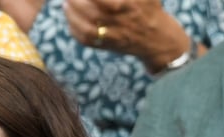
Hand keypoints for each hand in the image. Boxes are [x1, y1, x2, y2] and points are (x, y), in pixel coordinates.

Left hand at [64, 0, 190, 72]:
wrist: (157, 38)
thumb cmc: (148, 7)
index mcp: (126, 4)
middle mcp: (118, 20)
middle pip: (90, 10)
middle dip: (75, 0)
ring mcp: (111, 35)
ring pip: (85, 27)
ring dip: (71, 14)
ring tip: (66, 4)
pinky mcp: (106, 45)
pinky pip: (85, 40)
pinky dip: (74, 29)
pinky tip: (70, 18)